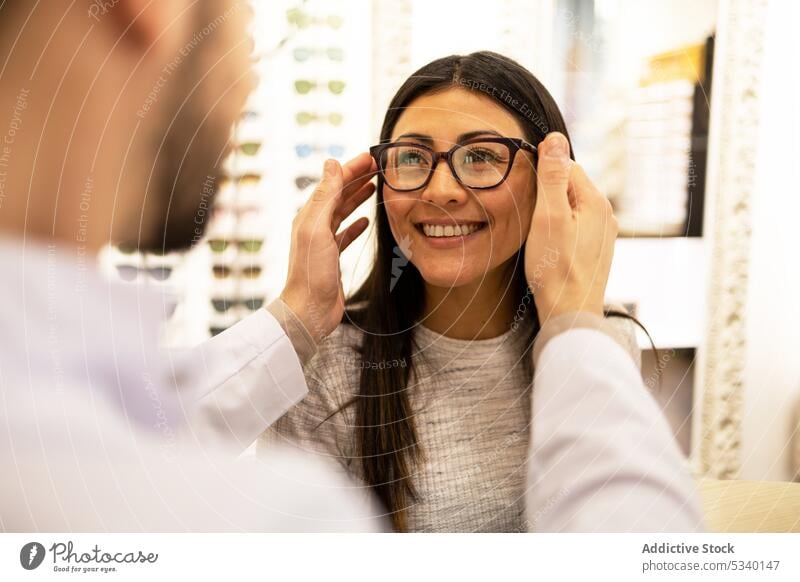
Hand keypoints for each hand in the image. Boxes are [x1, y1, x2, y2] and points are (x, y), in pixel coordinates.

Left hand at [280, 153, 375, 341]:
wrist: (309, 310)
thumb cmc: (312, 273)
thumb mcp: (318, 229)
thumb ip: (325, 196)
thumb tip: (331, 164)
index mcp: (309, 216)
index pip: (332, 183)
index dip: (351, 169)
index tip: (371, 157)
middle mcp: (315, 226)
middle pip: (338, 195)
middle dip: (356, 179)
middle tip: (377, 167)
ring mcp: (323, 242)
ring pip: (342, 212)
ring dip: (357, 198)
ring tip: (374, 187)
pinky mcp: (332, 258)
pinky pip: (345, 234)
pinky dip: (356, 224)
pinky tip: (366, 221)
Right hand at [525, 132, 617, 325]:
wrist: (570, 312)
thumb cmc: (555, 267)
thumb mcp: (549, 216)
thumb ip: (553, 177)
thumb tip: (555, 140)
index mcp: (595, 201)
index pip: (566, 166)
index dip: (542, 174)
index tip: (526, 192)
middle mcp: (606, 214)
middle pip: (570, 187)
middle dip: (548, 195)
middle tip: (531, 218)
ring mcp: (603, 234)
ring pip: (573, 208)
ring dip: (554, 214)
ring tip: (539, 235)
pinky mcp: (597, 250)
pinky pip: (576, 227)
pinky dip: (561, 230)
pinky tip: (551, 248)